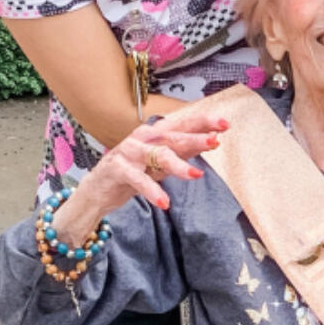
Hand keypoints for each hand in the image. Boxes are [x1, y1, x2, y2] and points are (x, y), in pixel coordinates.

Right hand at [51, 103, 228, 243]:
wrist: (98, 190)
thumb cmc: (134, 173)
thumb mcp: (162, 162)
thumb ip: (184, 151)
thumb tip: (214, 140)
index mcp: (156, 133)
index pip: (183, 123)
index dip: (203, 122)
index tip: (225, 124)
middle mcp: (144, 137)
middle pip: (173, 135)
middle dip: (195, 138)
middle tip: (214, 141)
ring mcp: (129, 151)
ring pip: (157, 155)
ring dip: (177, 165)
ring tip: (196, 175)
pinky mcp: (117, 169)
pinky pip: (138, 179)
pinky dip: (152, 190)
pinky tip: (164, 202)